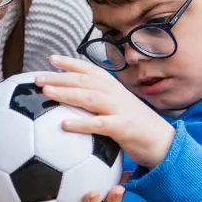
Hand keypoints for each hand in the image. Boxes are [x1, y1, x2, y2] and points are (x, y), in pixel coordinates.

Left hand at [36, 55, 176, 168]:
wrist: (164, 143)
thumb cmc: (136, 127)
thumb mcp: (118, 109)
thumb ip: (100, 104)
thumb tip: (74, 104)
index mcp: (113, 88)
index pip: (89, 70)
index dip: (70, 63)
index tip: (51, 59)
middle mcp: (115, 94)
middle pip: (84, 80)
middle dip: (60, 77)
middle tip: (37, 79)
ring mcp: (120, 109)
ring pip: (89, 97)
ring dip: (66, 93)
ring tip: (46, 93)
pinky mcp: (123, 127)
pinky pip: (99, 124)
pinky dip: (81, 123)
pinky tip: (64, 125)